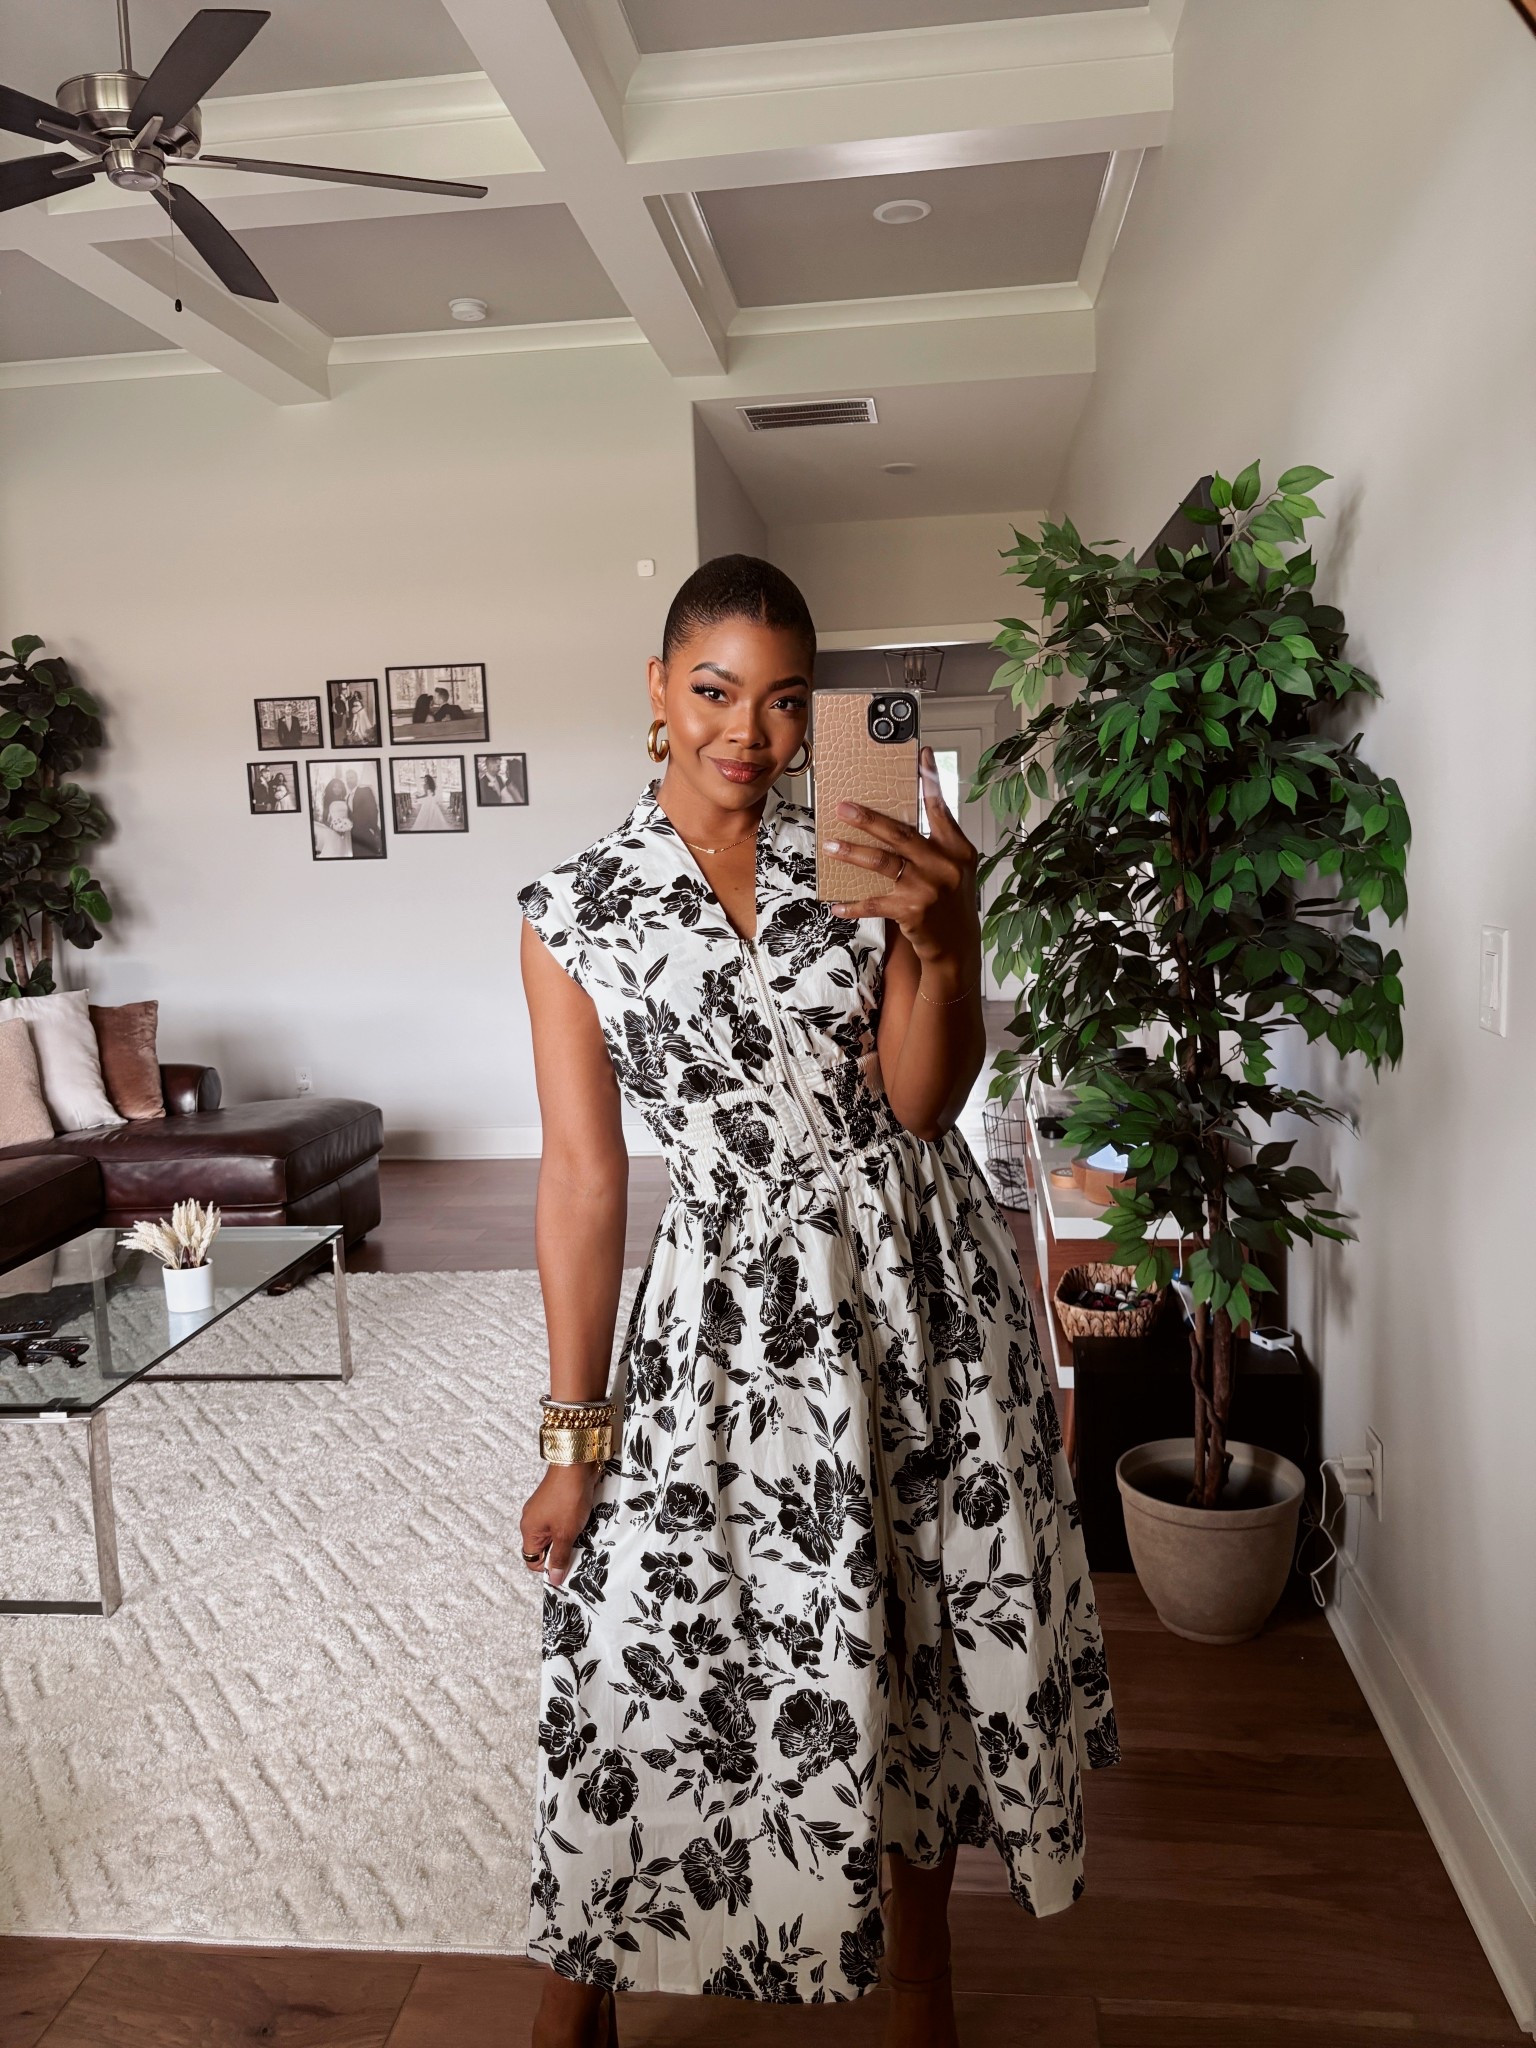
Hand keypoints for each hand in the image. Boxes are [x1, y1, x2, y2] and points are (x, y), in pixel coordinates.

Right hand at [520, 1463, 599, 1587]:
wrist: (575, 1464)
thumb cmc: (567, 1497)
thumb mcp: (566, 1533)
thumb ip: (560, 1557)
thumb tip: (554, 1579)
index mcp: (529, 1530)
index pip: (533, 1560)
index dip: (549, 1565)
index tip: (566, 1562)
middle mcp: (531, 1520)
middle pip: (544, 1547)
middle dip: (561, 1549)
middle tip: (576, 1545)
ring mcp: (542, 1509)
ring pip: (553, 1533)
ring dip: (567, 1535)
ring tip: (580, 1529)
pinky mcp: (553, 1500)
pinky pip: (559, 1520)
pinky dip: (570, 1523)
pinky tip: (581, 1518)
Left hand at [824, 747, 980, 970]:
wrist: (958, 946)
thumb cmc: (951, 901)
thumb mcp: (955, 868)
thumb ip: (936, 842)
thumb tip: (900, 818)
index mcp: (957, 849)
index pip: (940, 808)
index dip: (930, 780)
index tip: (920, 754)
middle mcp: (944, 865)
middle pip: (901, 834)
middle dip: (869, 819)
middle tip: (843, 807)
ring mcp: (927, 888)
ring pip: (882, 863)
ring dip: (853, 852)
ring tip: (830, 845)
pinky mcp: (911, 911)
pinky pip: (874, 902)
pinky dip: (853, 904)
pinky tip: (836, 904)